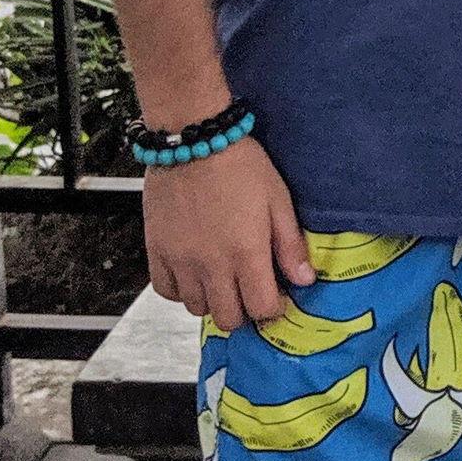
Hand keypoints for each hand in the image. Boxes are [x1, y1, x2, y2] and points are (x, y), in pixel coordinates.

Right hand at [142, 136, 315, 332]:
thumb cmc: (241, 166)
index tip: (277, 294)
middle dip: (245, 310)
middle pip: (228, 318)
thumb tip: (305, 280)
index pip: (261, 309)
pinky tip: (195, 272)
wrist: (194, 142)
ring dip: (214, 300)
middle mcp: (211, 266)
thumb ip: (290, 245)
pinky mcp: (157, 252)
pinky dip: (181, 290)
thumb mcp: (278, 199)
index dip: (273, 307)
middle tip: (251, 289)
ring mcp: (181, 262)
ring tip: (224, 277)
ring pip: (197, 308)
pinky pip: (165, 292)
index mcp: (246, 254)